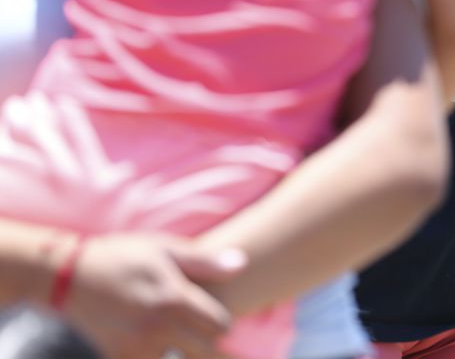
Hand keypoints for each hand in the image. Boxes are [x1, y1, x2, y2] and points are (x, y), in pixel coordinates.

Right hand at [66, 233, 243, 358]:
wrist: (68, 277)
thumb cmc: (122, 256)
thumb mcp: (164, 249)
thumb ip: (205, 261)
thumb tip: (243, 263)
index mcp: (175, 299)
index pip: (220, 326)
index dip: (224, 324)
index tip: (221, 322)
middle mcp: (159, 328)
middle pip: (206, 352)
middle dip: (216, 350)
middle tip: (226, 349)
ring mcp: (137, 347)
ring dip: (187, 354)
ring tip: (193, 347)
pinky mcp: (119, 357)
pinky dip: (160, 357)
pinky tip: (165, 349)